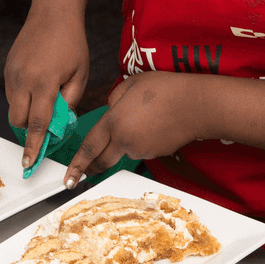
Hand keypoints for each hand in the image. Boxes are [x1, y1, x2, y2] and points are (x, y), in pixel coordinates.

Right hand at [4, 11, 89, 172]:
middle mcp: (23, 79)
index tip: (29, 163)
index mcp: (44, 82)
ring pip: (13, 107)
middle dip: (29, 129)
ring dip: (26, 112)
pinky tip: (38, 84)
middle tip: (45, 124)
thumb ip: (70, 101)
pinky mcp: (7, 68)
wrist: (52, 13)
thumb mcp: (80, 74)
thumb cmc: (71, 42)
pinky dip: (22, 98)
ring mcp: (12, 73)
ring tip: (45, 97)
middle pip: (18, 120)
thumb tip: (59, 122)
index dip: (33, 146)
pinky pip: (11, 93)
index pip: (37, 123)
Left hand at [64, 71, 201, 187]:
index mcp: (114, 122)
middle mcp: (125, 141)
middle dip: (92, 168)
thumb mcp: (130, 84)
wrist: (195, 104)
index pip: (89, 148)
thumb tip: (111, 112)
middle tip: (85, 171)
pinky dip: (140, 141)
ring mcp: (141, 150)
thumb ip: (113, 100)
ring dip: (123, 142)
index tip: (68, 178)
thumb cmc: (164, 89)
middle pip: (102, 161)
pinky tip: (152, 125)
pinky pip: (141, 149)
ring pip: (124, 151)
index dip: (77, 165)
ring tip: (141, 119)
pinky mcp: (155, 154)